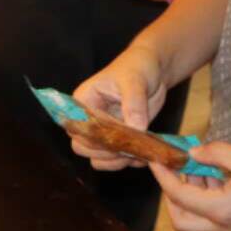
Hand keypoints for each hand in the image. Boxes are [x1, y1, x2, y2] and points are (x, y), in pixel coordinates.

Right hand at [71, 44, 167, 169]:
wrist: (154, 71)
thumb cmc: (137, 68)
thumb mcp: (134, 80)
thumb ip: (133, 103)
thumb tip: (135, 128)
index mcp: (83, 102)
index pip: (76, 128)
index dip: (92, 139)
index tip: (113, 141)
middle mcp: (89, 119)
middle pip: (83, 147)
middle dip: (103, 153)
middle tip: (126, 151)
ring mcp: (104, 131)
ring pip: (97, 158)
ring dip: (114, 162)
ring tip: (135, 156)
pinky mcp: (119, 139)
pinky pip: (115, 159)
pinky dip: (127, 162)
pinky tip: (142, 157)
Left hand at [152, 143, 230, 230]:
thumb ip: (217, 153)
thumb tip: (194, 152)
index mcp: (222, 211)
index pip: (179, 196)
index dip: (163, 175)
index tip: (156, 157)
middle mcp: (224, 228)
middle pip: (182, 219)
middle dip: (173, 193)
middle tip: (177, 167)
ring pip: (198, 220)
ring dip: (192, 194)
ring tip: (201, 164)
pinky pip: (215, 218)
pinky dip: (208, 198)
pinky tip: (219, 174)